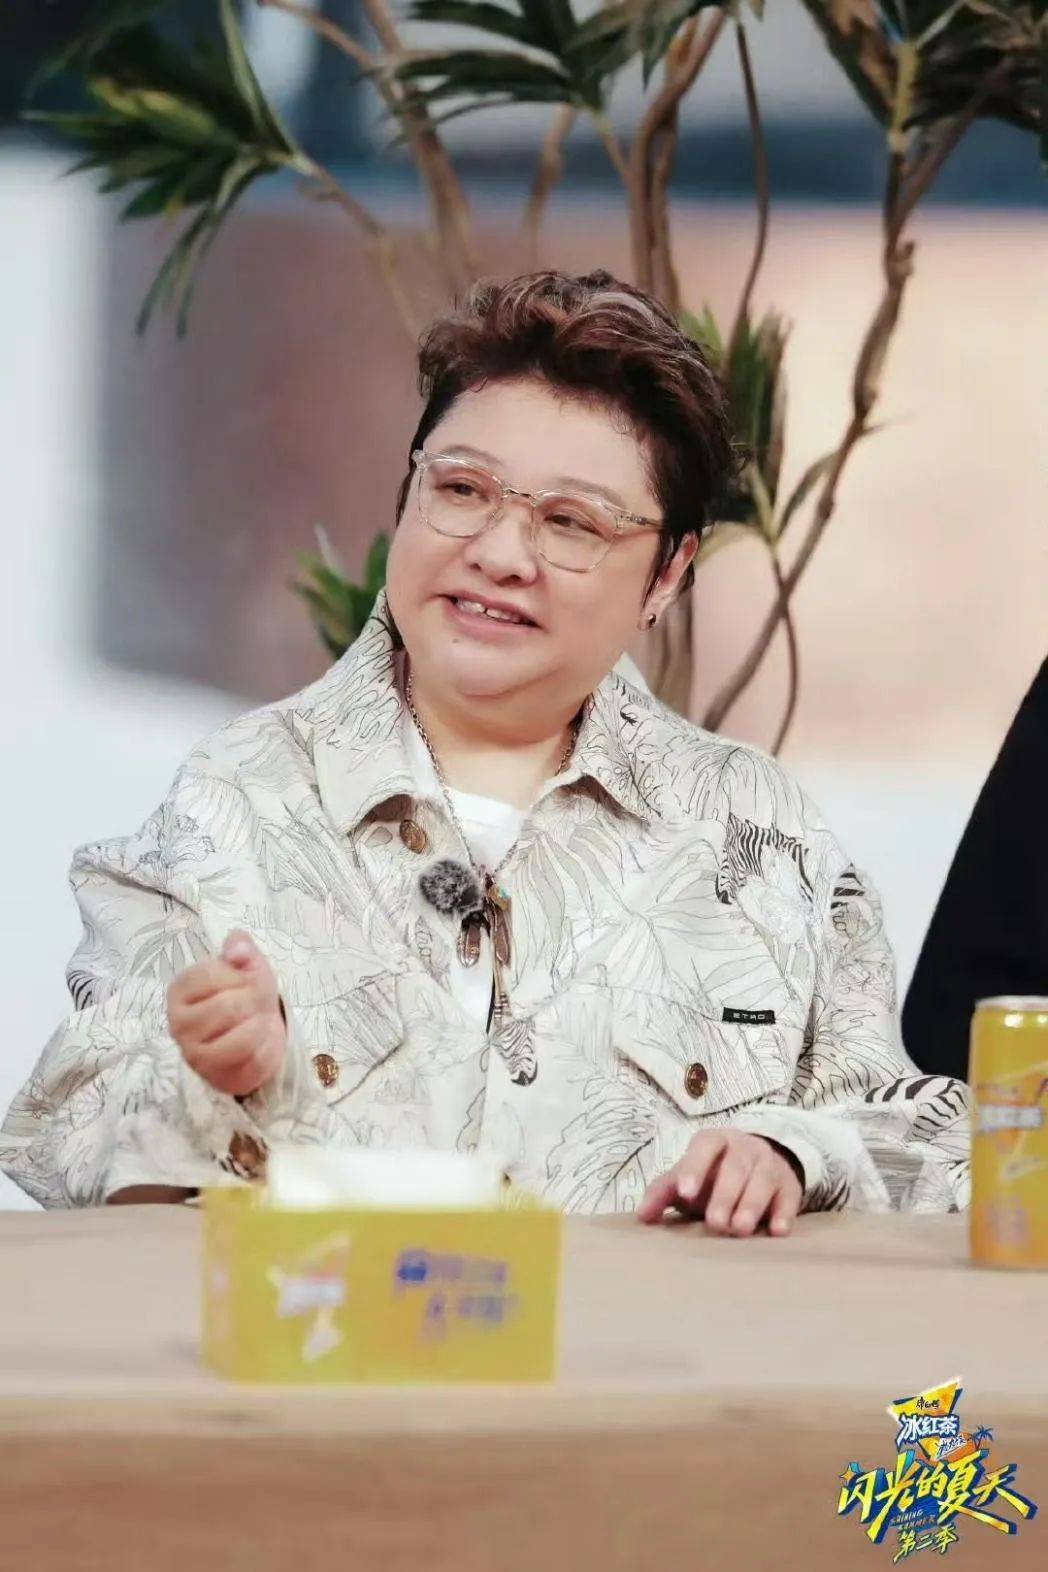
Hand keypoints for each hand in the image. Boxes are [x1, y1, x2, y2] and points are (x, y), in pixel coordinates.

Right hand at [167, 930, 285, 1097]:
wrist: (258, 1032)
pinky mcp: (217, 1076)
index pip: (209, 975)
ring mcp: (194, 1054)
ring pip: (242, 1036)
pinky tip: (260, 1041)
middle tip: (256, 1002)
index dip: (239, 974)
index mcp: (180, 991)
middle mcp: (178, 1024)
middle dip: (254, 1001)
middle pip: (227, 1007)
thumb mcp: (246, 964)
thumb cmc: (246, 994)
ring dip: (261, 1025)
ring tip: (257, 1021)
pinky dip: (267, 1047)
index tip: (247, 978)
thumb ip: (241, 947)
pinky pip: (254, 1060)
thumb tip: (237, 948)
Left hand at [637, 1130, 802, 1236]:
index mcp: (714, 1141)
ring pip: (763, 1179)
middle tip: (715, 1223)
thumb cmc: (713, 1173)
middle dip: (725, 1195)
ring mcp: (769, 1164)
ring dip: (752, 1204)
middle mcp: (744, 1148)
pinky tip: (776, 1231)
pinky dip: (784, 1213)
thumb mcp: (688, 1176)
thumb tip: (643, 1217)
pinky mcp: (789, 1185)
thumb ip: (664, 1192)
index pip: (704, 1146)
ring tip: (740, 1230)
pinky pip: (789, 1197)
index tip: (684, 1193)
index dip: (694, 1167)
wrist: (758, 1163)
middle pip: (736, 1166)